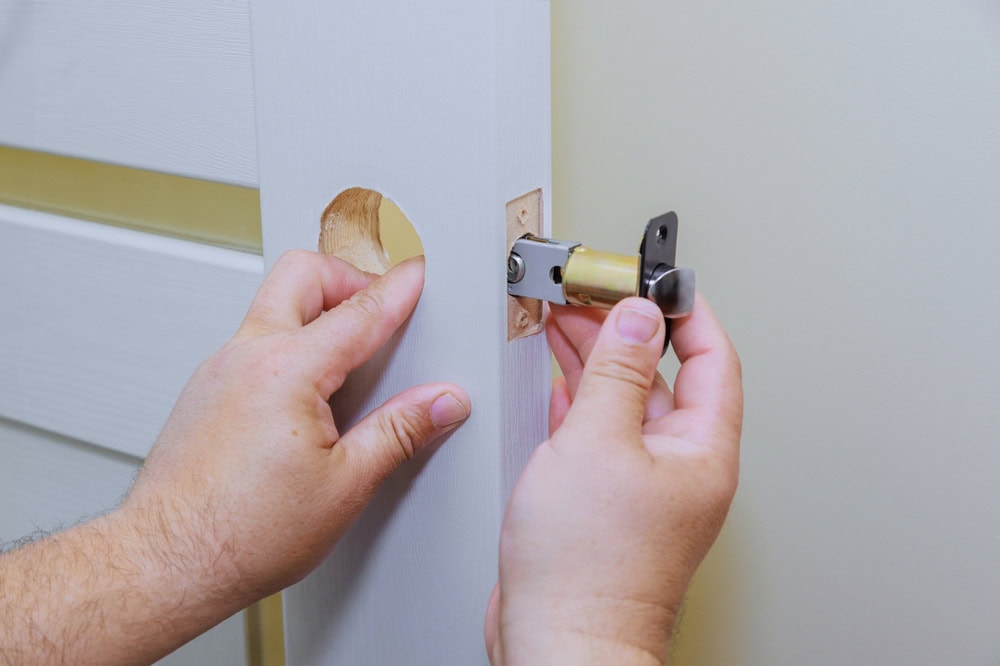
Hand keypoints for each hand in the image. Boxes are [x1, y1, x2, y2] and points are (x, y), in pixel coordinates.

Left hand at [111, 251, 469, 654]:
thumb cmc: (242, 533)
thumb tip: (440, 403)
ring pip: (274, 304)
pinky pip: (254, 341)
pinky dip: (290, 344)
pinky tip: (309, 394)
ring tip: (350, 358)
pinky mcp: (204, 390)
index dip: (399, 289)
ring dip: (317, 311)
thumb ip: (400, 432)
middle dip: (348, 278)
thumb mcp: (346, 484)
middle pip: (302, 273)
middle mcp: (246, 356)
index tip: (417, 276)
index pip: (360, 312)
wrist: (169, 562)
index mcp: (287, 371)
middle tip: (377, 308)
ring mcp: (218, 369)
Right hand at [485, 295, 741, 664]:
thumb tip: (636, 317)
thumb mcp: (599, 443)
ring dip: (595, 359)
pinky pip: (598, 433)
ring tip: (563, 320)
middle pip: (659, 375)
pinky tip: (560, 385)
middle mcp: (678, 465)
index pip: (710, 358)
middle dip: (624, 329)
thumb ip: (617, 373)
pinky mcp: (604, 500)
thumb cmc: (589, 570)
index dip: (685, 311)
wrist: (559, 641)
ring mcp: (640, 484)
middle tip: (590, 292)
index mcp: (701, 450)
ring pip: (624, 402)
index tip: (656, 277)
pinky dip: (578, 401)